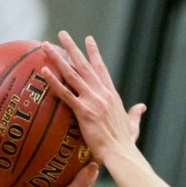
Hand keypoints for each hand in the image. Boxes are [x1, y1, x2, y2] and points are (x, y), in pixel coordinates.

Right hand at [0, 161, 99, 186]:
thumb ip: (78, 185)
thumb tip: (95, 167)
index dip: (90, 174)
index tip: (93, 157)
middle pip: (70, 185)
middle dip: (75, 170)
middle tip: (77, 152)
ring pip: (54, 183)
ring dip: (58, 170)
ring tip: (59, 153)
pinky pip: (39, 181)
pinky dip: (42, 171)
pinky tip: (38, 160)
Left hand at [41, 32, 144, 160]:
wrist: (121, 153)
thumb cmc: (125, 143)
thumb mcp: (132, 125)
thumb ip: (135, 114)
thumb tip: (141, 107)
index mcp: (112, 94)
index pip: (101, 68)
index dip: (94, 53)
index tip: (88, 39)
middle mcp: (102, 93)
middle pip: (84, 65)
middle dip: (72, 47)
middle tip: (61, 34)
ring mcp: (92, 100)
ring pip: (72, 74)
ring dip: (58, 58)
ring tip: (46, 45)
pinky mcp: (83, 111)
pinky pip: (65, 93)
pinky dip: (54, 81)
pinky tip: (44, 70)